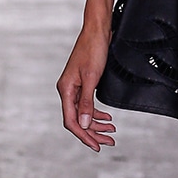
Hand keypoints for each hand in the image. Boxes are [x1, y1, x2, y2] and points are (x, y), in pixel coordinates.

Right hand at [57, 28, 115, 150]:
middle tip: (108, 142)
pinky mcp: (83, 83)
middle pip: (78, 120)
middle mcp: (67, 90)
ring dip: (96, 124)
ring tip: (111, 131)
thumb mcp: (92, 78)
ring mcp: (74, 87)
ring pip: (83, 113)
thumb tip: (83, 124)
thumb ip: (86, 102)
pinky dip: (96, 113)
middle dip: (93, 132)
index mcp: (66, 89)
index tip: (96, 145)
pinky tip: (106, 117)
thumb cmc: (93, 49)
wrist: (98, 31)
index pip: (72, 121)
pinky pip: (87, 104)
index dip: (84, 135)